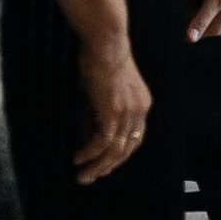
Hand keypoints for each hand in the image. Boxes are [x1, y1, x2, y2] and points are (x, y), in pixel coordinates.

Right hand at [74, 31, 152, 182]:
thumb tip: (88, 139)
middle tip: (91, 178)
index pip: (134, 139)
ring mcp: (128, 112)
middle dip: (108, 167)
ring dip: (98, 166)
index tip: (105, 166)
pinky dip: (90, 153)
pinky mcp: (113, 111)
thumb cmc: (100, 60)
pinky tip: (79, 159)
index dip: (120, 155)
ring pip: (116, 150)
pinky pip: (103, 141)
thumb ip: (97, 116)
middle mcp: (139, 110)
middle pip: (127, 149)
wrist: (105, 41)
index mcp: (141, 104)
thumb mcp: (101, 92)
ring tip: (83, 177)